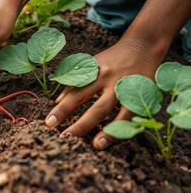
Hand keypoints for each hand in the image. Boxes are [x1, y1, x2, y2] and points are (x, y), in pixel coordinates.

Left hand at [45, 39, 165, 149]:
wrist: (141, 46)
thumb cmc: (110, 59)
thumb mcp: (90, 64)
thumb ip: (74, 81)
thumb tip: (58, 101)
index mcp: (93, 73)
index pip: (74, 94)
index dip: (61, 110)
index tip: (49, 123)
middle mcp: (108, 80)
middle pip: (93, 105)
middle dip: (78, 124)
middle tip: (66, 138)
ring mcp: (126, 88)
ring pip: (116, 111)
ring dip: (106, 130)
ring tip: (96, 146)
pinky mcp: (142, 94)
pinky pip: (132, 114)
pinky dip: (124, 126)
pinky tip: (117, 138)